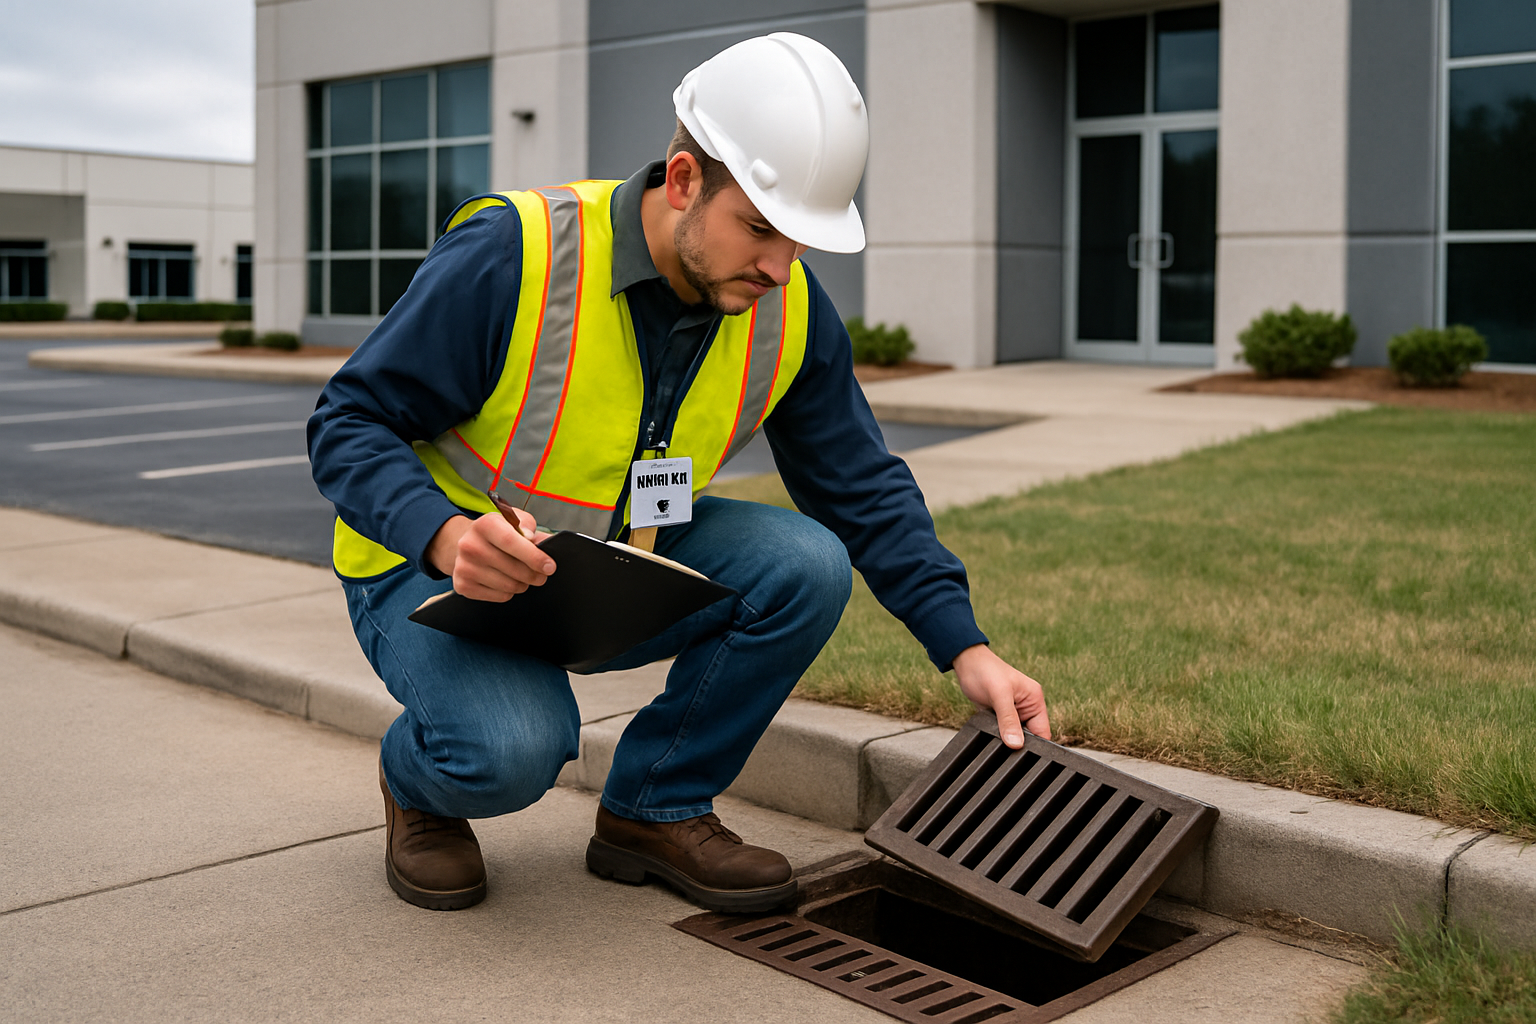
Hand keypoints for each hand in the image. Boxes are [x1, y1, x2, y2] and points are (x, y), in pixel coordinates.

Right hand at [426, 510, 554, 601]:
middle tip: (541, 574)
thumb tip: (541, 542)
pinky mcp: (462, 585)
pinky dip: (509, 592)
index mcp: (485, 525)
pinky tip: (505, 580)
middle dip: (534, 575)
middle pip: (514, 569)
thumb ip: (530, 527)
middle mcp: (470, 545)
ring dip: (523, 583)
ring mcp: (464, 567)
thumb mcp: (513, 520)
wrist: (466, 544)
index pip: (512, 543)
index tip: (549, 567)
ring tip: (522, 575)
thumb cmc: (496, 533)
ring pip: (509, 586)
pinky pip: (500, 596)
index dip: (534, 557)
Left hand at [951, 644, 1050, 748]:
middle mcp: (1026, 708)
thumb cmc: (986, 670)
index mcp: (1035, 700)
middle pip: (1028, 737)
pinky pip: (1001, 732)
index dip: (1034, 746)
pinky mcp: (999, 716)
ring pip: (1014, 736)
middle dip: (1017, 743)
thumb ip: (1008, 719)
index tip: (1021, 753)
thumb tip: (1016, 744)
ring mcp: (1013, 713)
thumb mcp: (999, 694)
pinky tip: (988, 730)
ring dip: (1005, 739)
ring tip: (995, 731)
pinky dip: (996, 735)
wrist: (966, 663)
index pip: (1043, 732)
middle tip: (1004, 743)